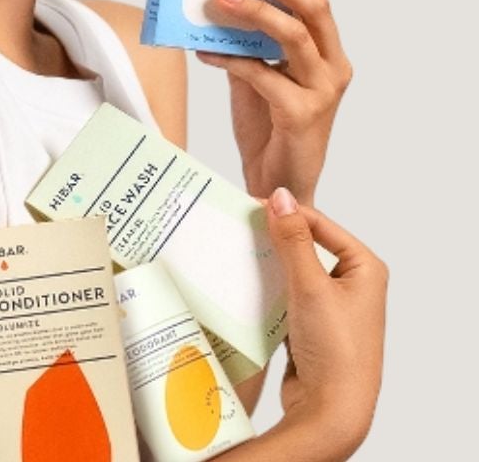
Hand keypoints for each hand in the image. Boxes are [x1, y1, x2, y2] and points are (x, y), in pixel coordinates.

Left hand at [196, 0, 352, 202]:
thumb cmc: (269, 127)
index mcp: (328, 54)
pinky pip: (264, 76)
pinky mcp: (302, 114)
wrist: (278, 184)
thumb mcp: (258, 76)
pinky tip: (204, 51)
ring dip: (255, 13)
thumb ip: (249, 44)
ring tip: (219, 0)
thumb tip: (220, 3)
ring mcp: (323, 91)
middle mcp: (334, 68)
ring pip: (294, 37)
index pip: (314, 2)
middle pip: (315, 9)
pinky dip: (232, 59)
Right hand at [265, 188, 387, 453]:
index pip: (321, 225)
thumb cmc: (336, 350)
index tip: (249, 206)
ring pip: (294, 272)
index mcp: (365, 268)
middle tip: (239, 229)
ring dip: (268, 266)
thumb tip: (280, 197)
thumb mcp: (311, 287)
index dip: (286, 214)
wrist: (332, 408)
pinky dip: (267, 290)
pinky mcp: (313, 325)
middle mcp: (353, 285)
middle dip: (274, 240)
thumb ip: (294, 240)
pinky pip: (286, 296)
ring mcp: (333, 307)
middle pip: (307, 247)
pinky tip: (245, 287)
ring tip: (237, 255)